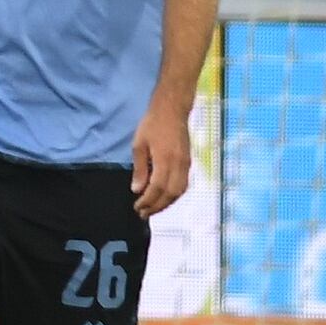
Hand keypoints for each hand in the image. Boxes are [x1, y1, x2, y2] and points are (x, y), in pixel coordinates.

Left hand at [128, 97, 195, 218]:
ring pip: (179, 191)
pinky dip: (174, 195)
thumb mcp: (139, 145)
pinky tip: (164, 198)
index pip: (157, 188)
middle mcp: (179, 164)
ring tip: (152, 209)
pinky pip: (184, 185)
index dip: (148, 201)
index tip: (137, 207)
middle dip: (156, 206)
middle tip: (143, 214)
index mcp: (165, 159)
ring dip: (166, 203)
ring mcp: (186, 164)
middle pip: (170, 193)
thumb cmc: (152, 125)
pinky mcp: (189, 163)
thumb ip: (140, 169)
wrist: (173, 110)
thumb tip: (137, 190)